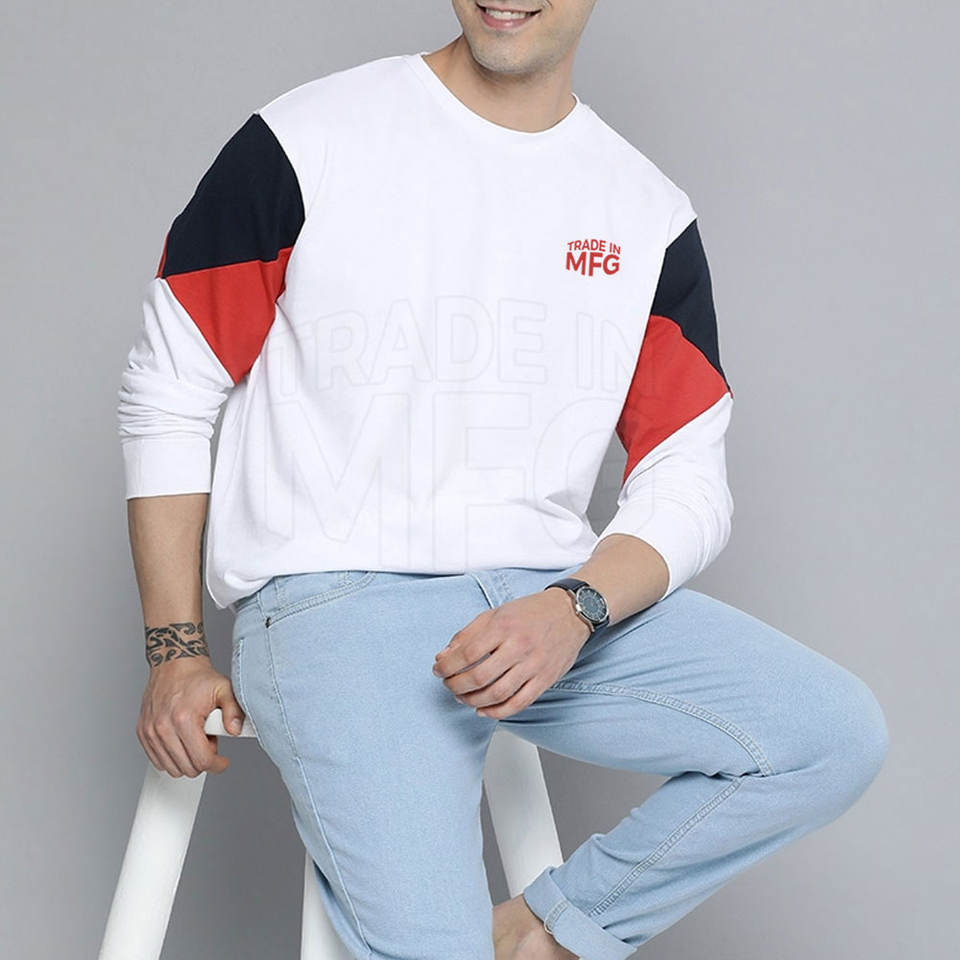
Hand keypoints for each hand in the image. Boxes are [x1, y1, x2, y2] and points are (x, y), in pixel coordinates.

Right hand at [137, 657, 245, 777]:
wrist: (174, 664)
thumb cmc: (198, 678)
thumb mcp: (224, 689)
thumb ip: (234, 710)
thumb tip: (236, 730)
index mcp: (184, 719)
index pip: (201, 760)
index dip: (217, 764)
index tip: (222, 761)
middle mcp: (163, 727)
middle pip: (187, 768)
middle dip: (202, 760)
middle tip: (209, 742)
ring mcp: (150, 731)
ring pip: (171, 768)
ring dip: (187, 759)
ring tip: (195, 739)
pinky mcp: (142, 732)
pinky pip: (158, 761)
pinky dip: (172, 757)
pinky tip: (182, 740)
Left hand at [432, 588, 590, 719]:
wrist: (570, 613)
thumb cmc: (532, 612)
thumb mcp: (496, 613)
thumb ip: (468, 634)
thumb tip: (444, 656)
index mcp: (504, 626)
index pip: (467, 653)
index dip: (447, 666)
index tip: (438, 669)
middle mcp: (519, 646)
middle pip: (479, 677)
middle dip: (456, 686)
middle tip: (449, 685)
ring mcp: (534, 665)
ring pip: (497, 694)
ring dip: (473, 701)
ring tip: (463, 697)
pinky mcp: (545, 679)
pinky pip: (519, 703)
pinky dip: (497, 712)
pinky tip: (484, 710)